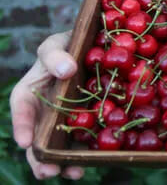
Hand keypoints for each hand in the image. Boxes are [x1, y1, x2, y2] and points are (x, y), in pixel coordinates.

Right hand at [10, 31, 83, 179]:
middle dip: (40, 159)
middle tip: (48, 171)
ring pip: (58, 147)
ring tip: (74, 173)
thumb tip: (66, 70)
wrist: (90, 49)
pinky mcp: (84, 125)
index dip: (23, 127)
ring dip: (63, 164)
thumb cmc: (66, 47)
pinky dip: (86, 153)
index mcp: (28, 95)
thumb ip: (55, 55)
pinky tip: (95, 162)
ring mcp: (62, 122)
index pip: (21, 112)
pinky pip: (82, 142)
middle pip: (36, 140)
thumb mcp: (55, 46)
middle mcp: (42, 114)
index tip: (26, 142)